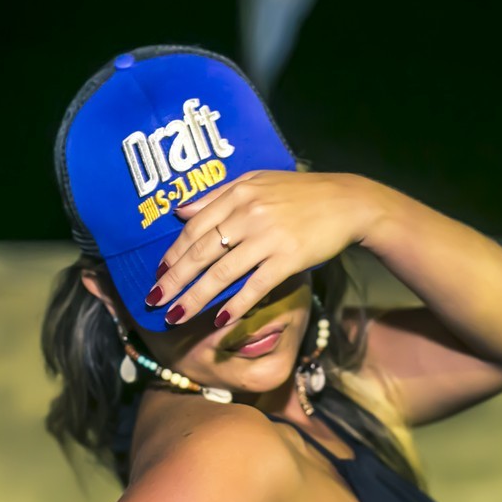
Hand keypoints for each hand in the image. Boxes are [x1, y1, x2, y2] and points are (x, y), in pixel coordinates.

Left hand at [145, 170, 380, 327]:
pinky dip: (236, 304)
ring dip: (196, 297)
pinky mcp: (289, 259)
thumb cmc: (300, 193)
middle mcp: (249, 214)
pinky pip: (255, 286)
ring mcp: (269, 238)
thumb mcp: (256, 181)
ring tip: (176, 316)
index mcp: (238, 194)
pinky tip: (220, 319)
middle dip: (174, 280)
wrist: (347, 202)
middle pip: (201, 253)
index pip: (195, 227)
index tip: (158, 273)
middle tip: (153, 301)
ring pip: (222, 273)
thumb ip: (217, 196)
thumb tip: (179, 211)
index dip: (174, 253)